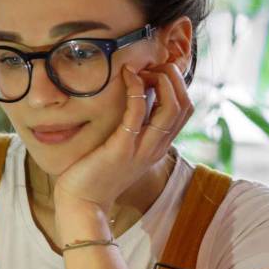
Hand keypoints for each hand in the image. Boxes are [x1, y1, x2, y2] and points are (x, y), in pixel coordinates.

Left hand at [51, 62, 193, 228]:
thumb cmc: (97, 173)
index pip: (185, 110)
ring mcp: (142, 149)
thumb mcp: (123, 148)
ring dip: (161, 81)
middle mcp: (156, 148)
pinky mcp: (122, 148)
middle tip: (151, 66)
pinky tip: (127, 76)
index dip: (177, 85)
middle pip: (185, 105)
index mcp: (159, 146)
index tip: (155, 71)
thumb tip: (135, 99)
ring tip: (142, 68)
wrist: (83, 203)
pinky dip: (137, 90)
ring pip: (171, 108)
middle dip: (173, 78)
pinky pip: (138, 113)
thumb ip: (134, 129)